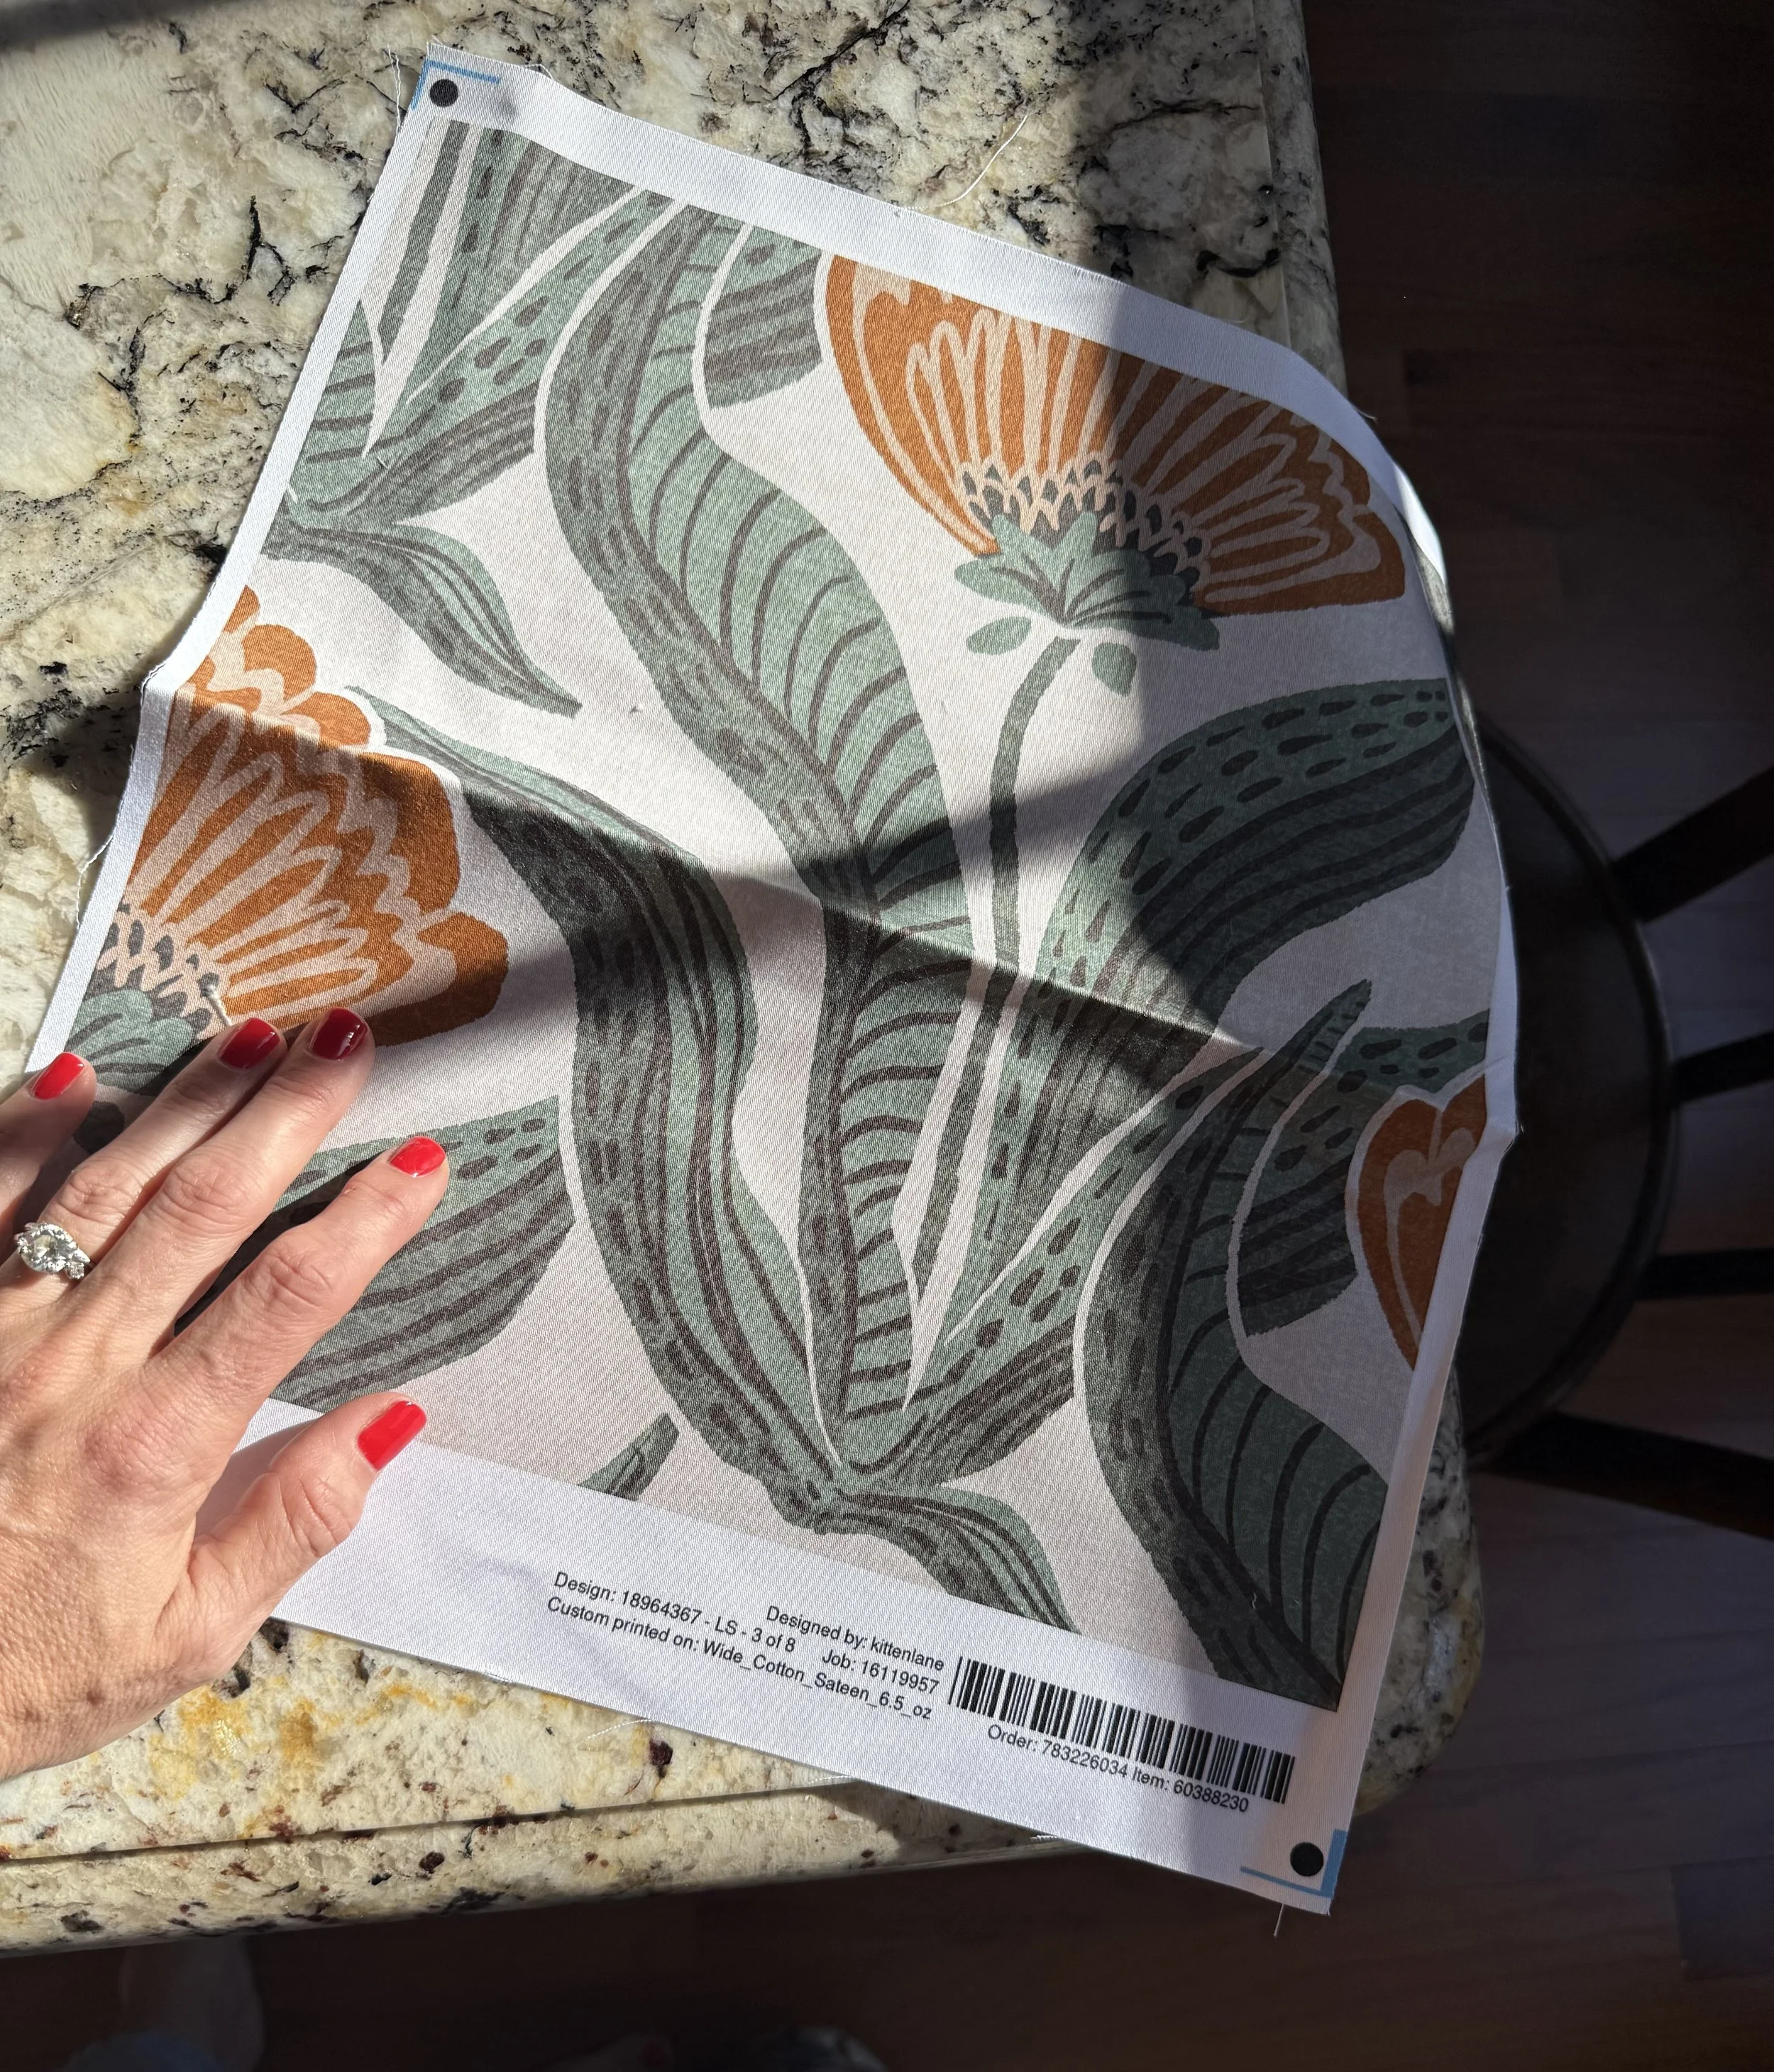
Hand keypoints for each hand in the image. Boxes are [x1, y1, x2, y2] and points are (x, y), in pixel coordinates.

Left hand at [0, 1011, 445, 1779]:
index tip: (420, 1163)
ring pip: (103, 1185)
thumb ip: (293, 1522)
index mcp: (155, 1443)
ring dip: (189, 1101)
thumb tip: (390, 1421)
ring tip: (258, 1031)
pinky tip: (76, 1076)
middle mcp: (73, 1365)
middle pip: (204, 1208)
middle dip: (287, 1114)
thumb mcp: (185, 1638)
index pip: (288, 1297)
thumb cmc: (22, 1671)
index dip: (367, 1220)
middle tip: (350, 1041)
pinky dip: (24, 1132)